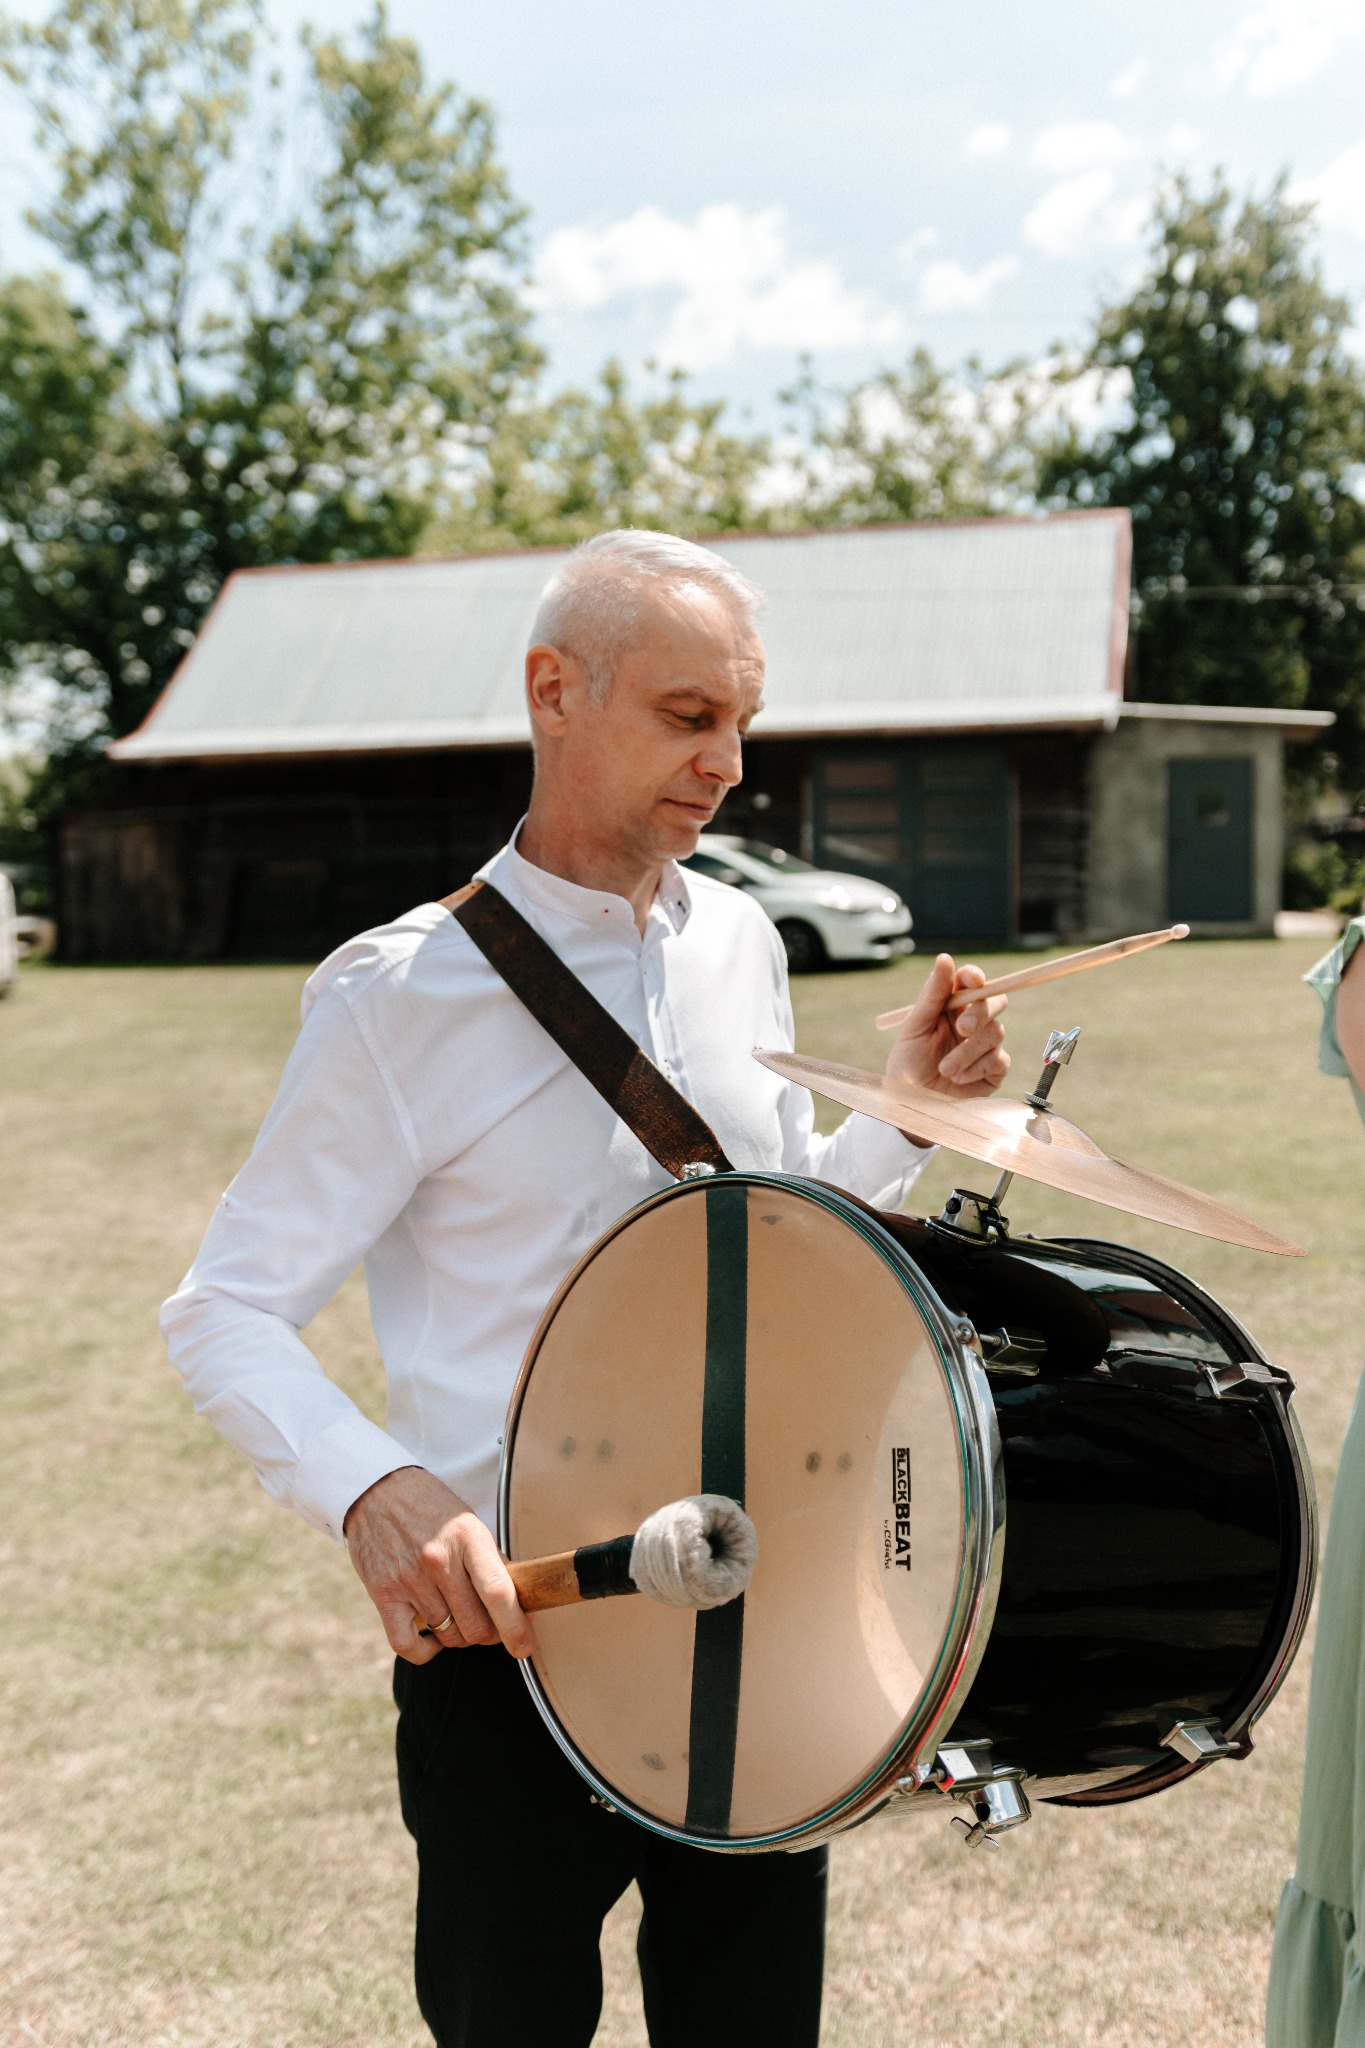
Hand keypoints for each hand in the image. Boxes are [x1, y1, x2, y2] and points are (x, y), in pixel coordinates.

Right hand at [343, 1465, 534, 1664]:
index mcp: (467, 1537)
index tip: (525, 1646)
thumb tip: (519, 1605)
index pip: (498, 1592)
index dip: (515, 1627)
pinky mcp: (383, 1593)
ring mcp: (409, 1578)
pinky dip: (425, 1651)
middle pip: (475, 1624)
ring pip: (448, 1635)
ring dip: (459, 1636)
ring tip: (458, 1618)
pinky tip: (432, 1638)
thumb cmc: (430, 1509)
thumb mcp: (468, 1524)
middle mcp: (438, 1559)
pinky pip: (408, 1644)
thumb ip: (491, 1562)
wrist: (378, 1491)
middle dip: (489, 1634)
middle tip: (489, 1625)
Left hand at [884, 954, 1008, 1101]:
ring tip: (945, 1069)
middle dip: (980, 1013)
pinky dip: (976, 1069)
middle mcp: (971, 1022)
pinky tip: (957, 1079)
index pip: (971, 982)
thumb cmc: (908, 1064)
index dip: (975, 976)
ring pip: (996, 1032)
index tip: (973, 979)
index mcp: (951, 1006)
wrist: (912, 1104)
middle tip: (963, 1028)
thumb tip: (945, 958)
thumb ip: (932, 994)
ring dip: (968, 1051)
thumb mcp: (914, 1027)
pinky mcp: (994, 1069)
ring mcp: (985, 1045)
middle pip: (995, 1001)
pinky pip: (999, 1059)